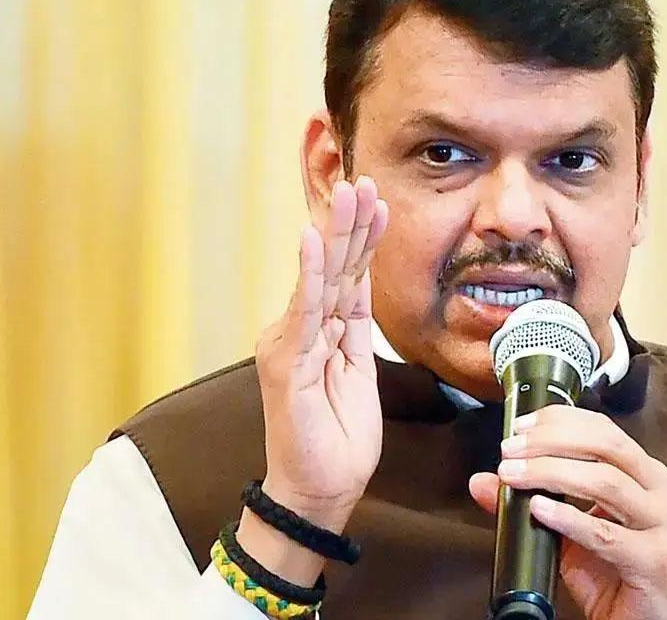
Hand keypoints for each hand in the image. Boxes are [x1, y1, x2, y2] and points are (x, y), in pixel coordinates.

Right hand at [252, 177, 388, 529]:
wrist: (320, 487)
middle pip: (333, 266)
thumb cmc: (338, 437)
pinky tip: (314, 240)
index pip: (347, 274)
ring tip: (349, 194)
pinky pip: (303, 310)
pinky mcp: (285, 360)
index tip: (380, 199)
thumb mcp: (357, 371)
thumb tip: (360, 285)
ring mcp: (290, 341)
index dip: (363, 237)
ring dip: (336, 233)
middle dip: (350, 221)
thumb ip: (354, 328)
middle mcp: (301, 328)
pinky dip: (309, 273)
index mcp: (322, 330)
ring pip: (320, 277)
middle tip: (364, 179)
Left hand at [469, 406, 666, 619]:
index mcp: (648, 477)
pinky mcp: (654, 560)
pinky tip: (540, 509)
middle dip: (551, 441)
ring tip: (515, 476)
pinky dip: (568, 517)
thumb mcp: (572, 535)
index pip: (604, 430)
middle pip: (606, 445)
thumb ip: (533, 502)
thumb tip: (483, 482)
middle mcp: (661, 493)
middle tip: (511, 448)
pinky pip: (605, 533)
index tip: (522, 425)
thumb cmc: (623, 578)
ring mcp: (663, 525)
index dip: (560, 421)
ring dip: (551, 473)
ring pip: (605, 481)